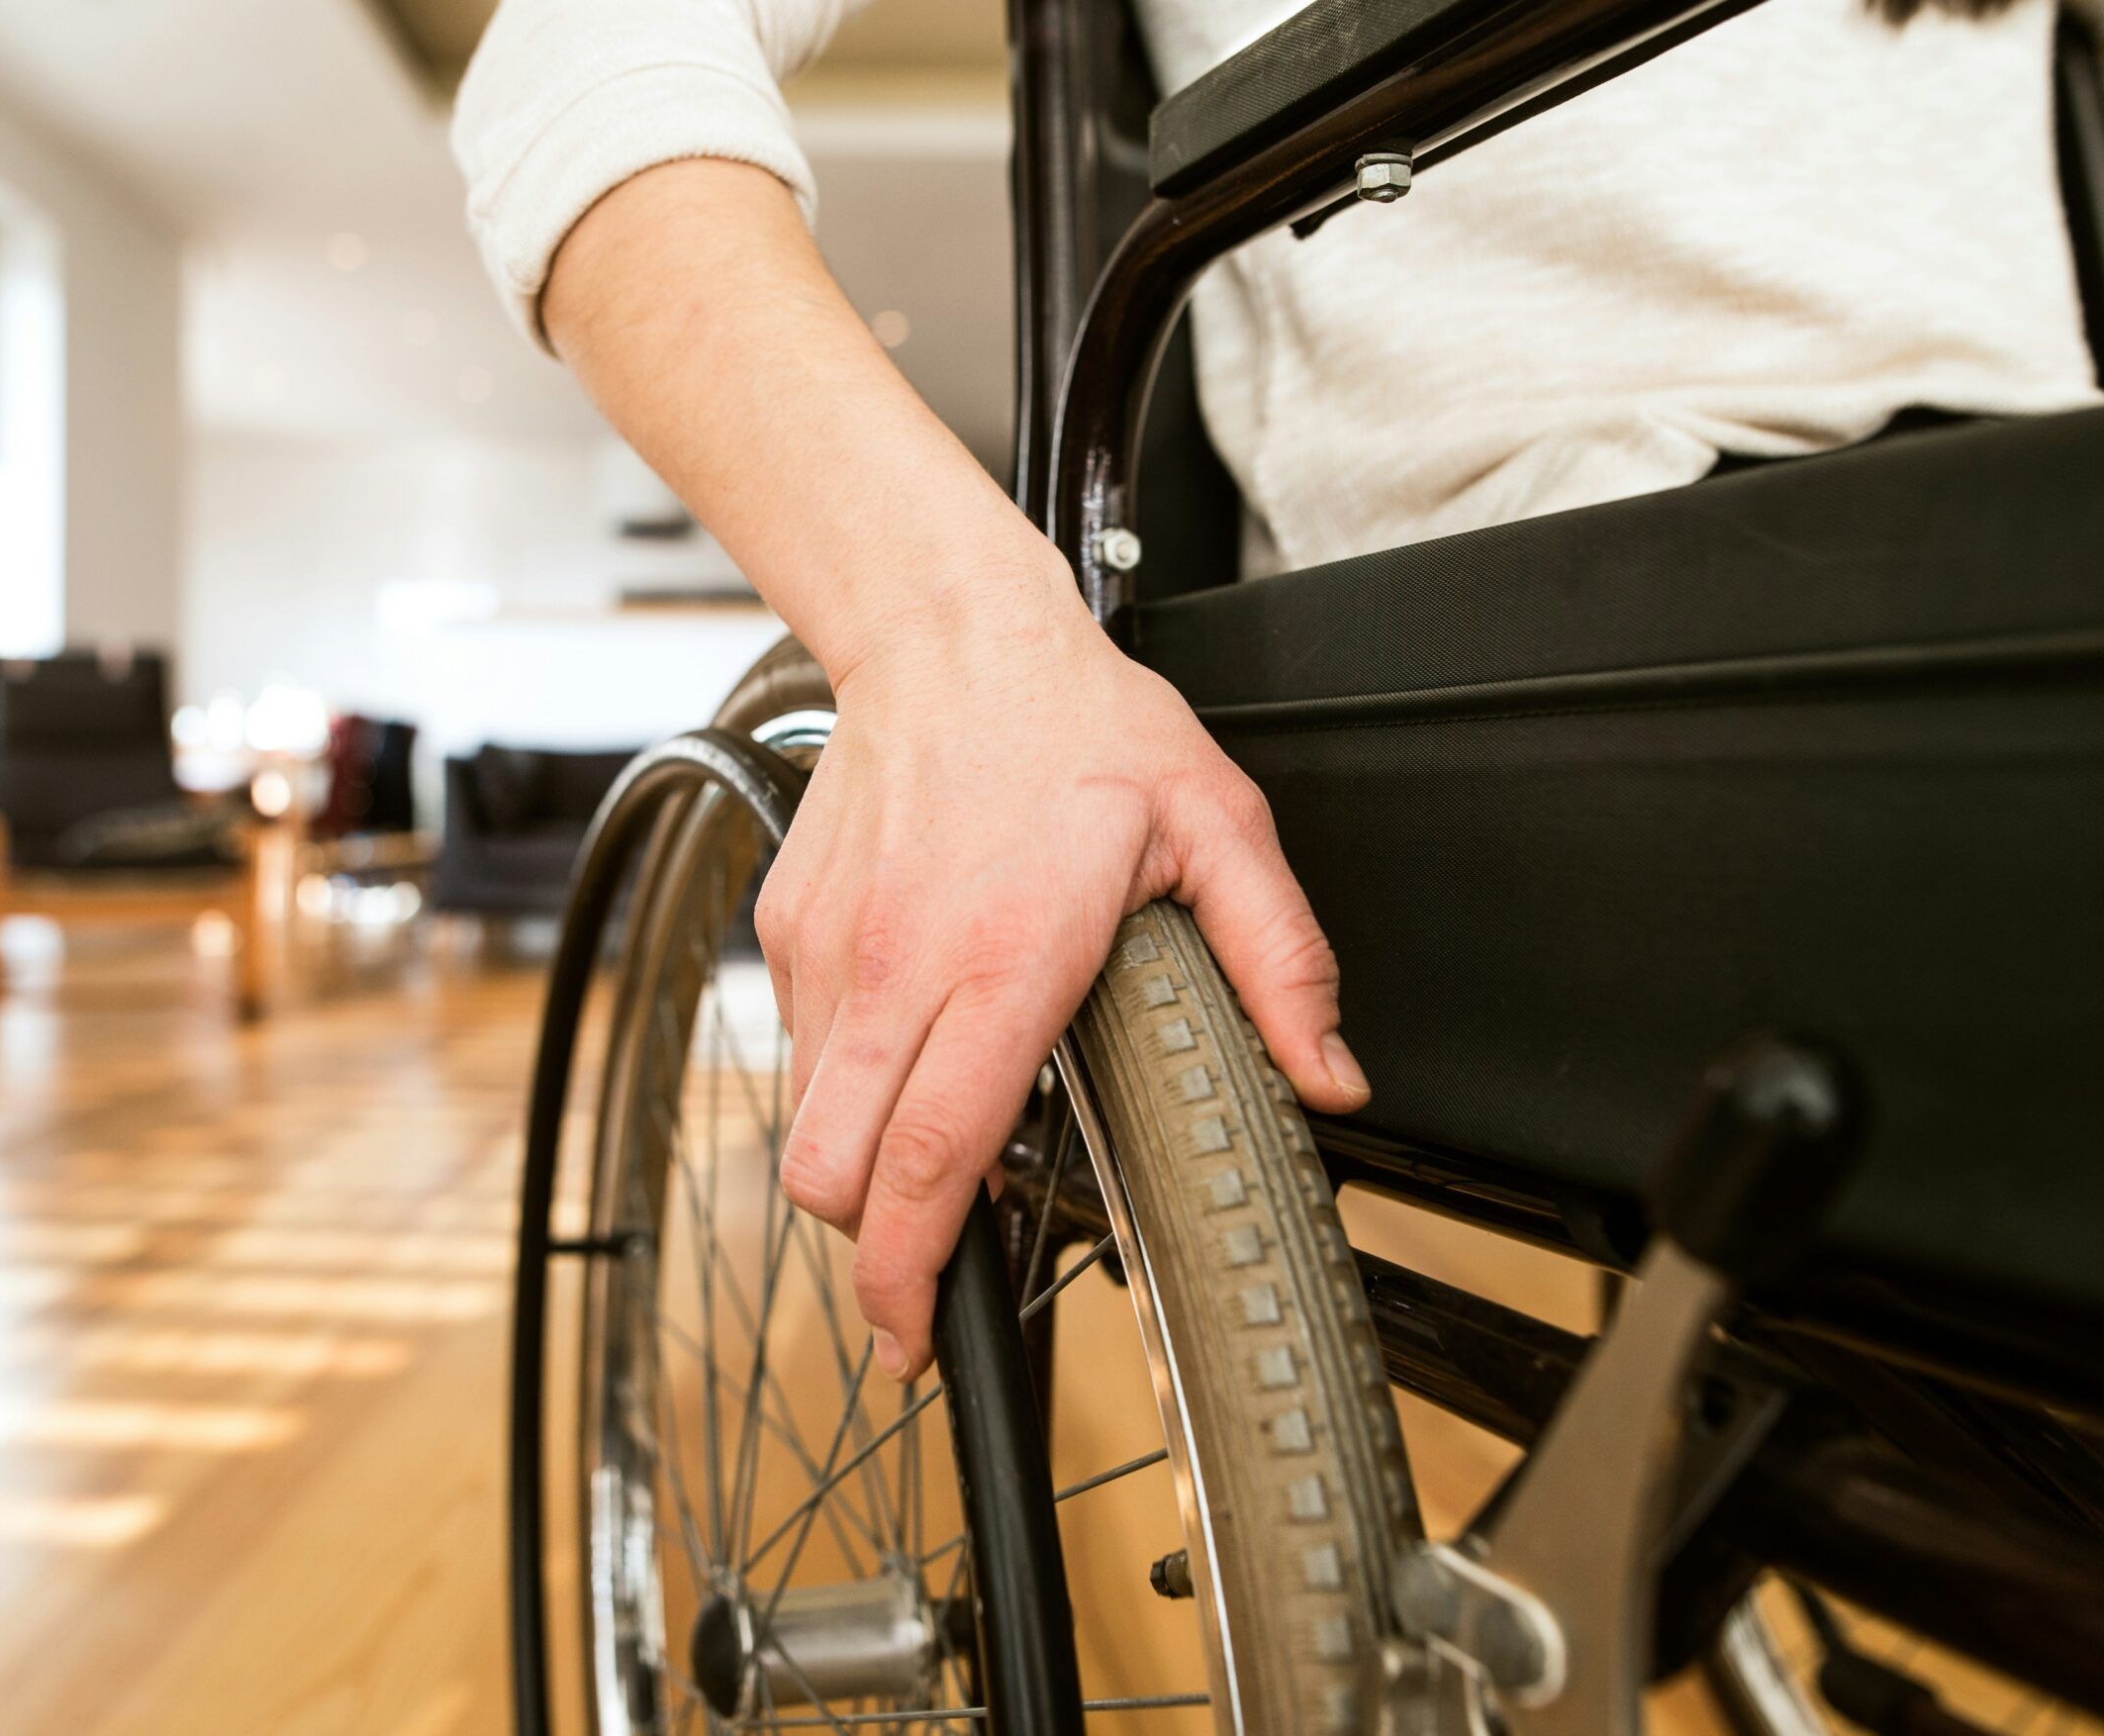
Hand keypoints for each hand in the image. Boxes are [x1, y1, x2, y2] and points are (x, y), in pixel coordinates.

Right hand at [759, 554, 1369, 1381]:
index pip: (930, 1155)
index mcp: (1006, 959)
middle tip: (919, 1279)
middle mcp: (900, 965)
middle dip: (866, 1253)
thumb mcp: (1217, 826)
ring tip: (926, 1146)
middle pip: (833, 1171)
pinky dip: (842, 1077)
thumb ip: (1280, 961)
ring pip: (805, 1120)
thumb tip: (1331, 1077)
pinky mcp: (788, 925)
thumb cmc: (1076, 722)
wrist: (944, 628)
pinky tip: (907, 1038)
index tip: (916, 1338)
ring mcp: (830, 947)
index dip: (908, 1271)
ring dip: (855, 1164)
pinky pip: (800, 1045)